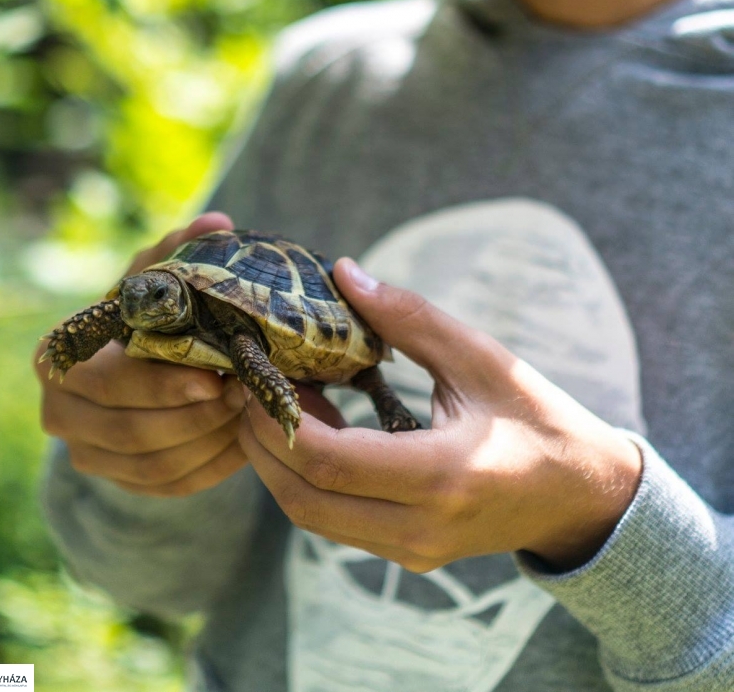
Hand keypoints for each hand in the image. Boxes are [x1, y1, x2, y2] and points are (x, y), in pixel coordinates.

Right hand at [34, 211, 247, 496]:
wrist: (139, 355)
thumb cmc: (146, 308)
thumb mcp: (157, 275)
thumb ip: (181, 249)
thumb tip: (218, 225)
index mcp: (58, 358)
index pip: (110, 382)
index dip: (165, 383)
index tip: (218, 374)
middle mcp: (58, 413)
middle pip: (132, 432)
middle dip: (197, 415)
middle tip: (246, 395)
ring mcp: (86, 454)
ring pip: (154, 465)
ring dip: (210, 441)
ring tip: (251, 412)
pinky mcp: (120, 481)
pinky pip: (169, 486)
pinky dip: (212, 466)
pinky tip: (246, 439)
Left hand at [239, 258, 642, 572]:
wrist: (581, 496)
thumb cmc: (537, 417)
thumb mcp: (481, 357)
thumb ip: (410, 317)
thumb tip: (344, 273)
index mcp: (443, 476)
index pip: (330, 462)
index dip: (278, 418)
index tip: (257, 370)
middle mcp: (421, 528)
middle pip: (304, 500)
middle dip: (261, 443)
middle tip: (246, 384)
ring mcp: (412, 550)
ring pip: (312, 518)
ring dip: (279, 462)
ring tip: (275, 398)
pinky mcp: (408, 554)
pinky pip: (336, 522)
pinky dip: (309, 477)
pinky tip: (314, 425)